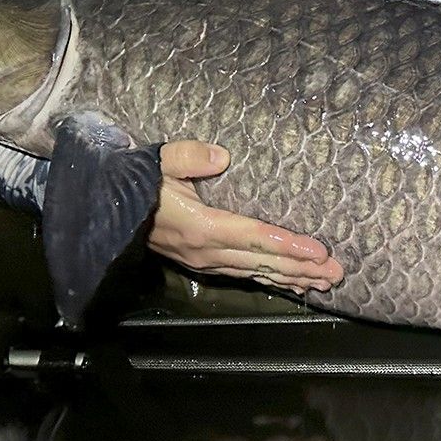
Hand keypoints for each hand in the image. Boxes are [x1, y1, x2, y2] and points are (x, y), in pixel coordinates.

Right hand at [148, 141, 344, 293]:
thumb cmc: (136, 182)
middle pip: (262, 261)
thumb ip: (189, 157)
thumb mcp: (160, 161)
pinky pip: (243, 275)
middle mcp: (207, 251)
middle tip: (336, 273)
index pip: (254, 237)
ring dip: (291, 278)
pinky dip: (270, 279)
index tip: (317, 251)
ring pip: (256, 272)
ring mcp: (205, 262)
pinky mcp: (202, 265)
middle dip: (301, 268)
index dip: (287, 244)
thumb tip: (222, 156)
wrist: (103, 210)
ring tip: (323, 284)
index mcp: (201, 226)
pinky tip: (290, 284)